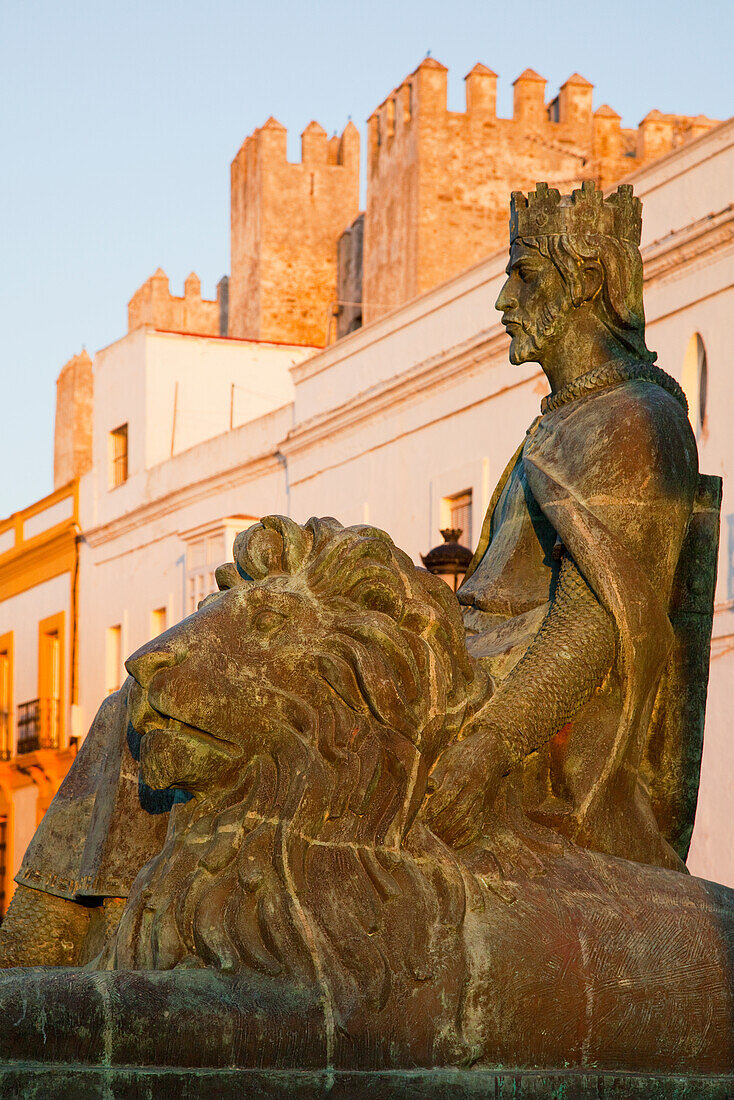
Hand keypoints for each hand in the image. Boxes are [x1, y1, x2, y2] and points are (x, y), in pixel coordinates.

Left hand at [423, 727, 509, 848]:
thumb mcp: (448, 758)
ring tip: (438, 837)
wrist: (494, 751)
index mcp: (461, 774)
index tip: (423, 816)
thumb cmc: (465, 753)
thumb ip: (436, 775)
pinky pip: (478, 826)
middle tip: (427, 830)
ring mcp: (482, 799)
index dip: (434, 809)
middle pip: (458, 811)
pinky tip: (454, 842)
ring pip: (468, 821)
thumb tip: (425, 789)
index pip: (447, 795)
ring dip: (452, 833)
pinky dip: (466, 837)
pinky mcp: (486, 807)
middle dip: (441, 824)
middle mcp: (473, 788)